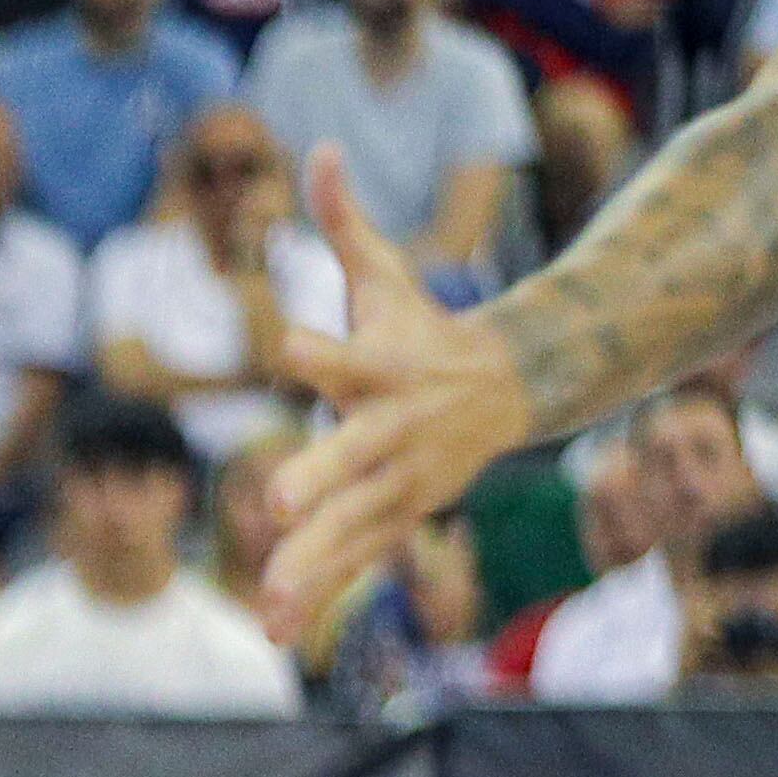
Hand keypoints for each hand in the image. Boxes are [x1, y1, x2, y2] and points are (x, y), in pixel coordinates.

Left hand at [264, 147, 535, 636]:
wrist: (508, 387)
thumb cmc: (422, 330)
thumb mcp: (387, 277)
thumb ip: (345, 222)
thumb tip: (321, 146)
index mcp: (384, 370)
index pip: (347, 356)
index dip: (317, 349)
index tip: (286, 341)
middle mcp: (392, 430)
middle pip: (352, 456)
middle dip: (318, 480)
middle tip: (274, 502)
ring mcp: (399, 480)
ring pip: (353, 524)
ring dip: (312, 562)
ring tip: (269, 597)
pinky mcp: (397, 516)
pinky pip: (353, 560)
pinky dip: (317, 593)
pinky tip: (273, 629)